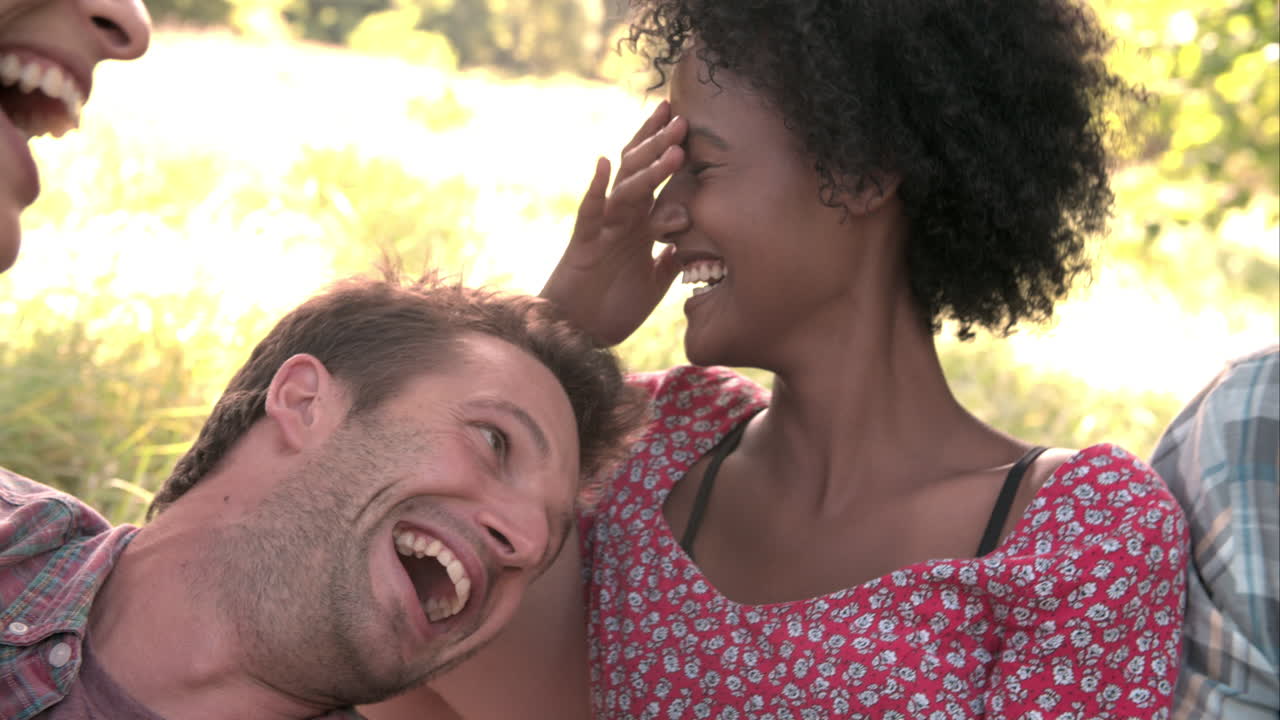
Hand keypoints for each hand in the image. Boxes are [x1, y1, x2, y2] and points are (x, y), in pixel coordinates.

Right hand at [541, 101, 687, 345]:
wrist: (579, 335)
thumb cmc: (612, 309)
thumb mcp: (654, 282)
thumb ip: (671, 259)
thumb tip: (692, 241)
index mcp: (638, 225)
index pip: (656, 182)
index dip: (670, 155)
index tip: (690, 128)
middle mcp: (621, 220)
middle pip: (640, 172)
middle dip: (659, 145)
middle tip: (681, 117)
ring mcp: (602, 229)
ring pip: (625, 189)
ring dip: (647, 166)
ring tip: (669, 144)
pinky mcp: (583, 245)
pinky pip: (590, 212)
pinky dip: (596, 189)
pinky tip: (603, 164)